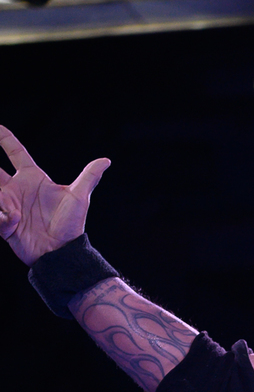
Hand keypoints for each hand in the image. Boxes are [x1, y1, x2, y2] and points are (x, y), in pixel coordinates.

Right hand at [0, 124, 110, 266]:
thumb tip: (106, 161)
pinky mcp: (2, 221)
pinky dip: (1, 216)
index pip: (15, 151)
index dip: (5, 138)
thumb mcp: (78, 198)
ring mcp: (7, 203)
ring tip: (10, 207)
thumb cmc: (71, 226)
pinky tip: (13, 221)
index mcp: (33, 177)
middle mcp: (17, 187)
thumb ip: (88, 177)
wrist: (61, 253)